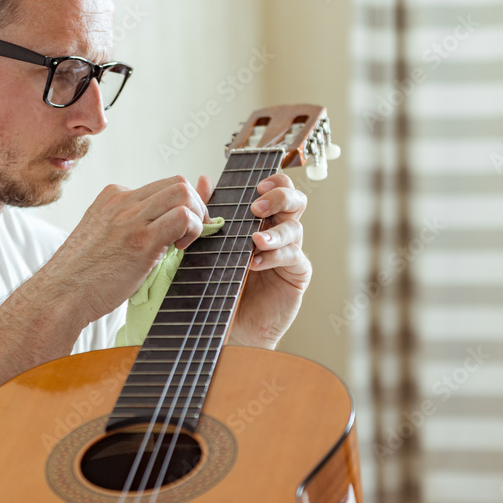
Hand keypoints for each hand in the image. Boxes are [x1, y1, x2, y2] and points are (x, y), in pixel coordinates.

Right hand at [37, 176, 209, 326]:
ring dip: (197, 217)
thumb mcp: (105, 240)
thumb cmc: (82, 278)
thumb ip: (134, 227)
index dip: (182, 205)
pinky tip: (179, 250)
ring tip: (183, 243)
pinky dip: (193, 230)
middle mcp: (122, 200)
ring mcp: (131, 217)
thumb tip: (170, 225)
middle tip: (190, 236)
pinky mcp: (141, 238)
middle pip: (177, 183)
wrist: (59, 294)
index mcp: (112, 198)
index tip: (186, 226)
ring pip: (183, 192)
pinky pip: (183, 216)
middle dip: (196, 207)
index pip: (161, 186)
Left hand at [220, 173, 311, 348]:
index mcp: (263, 219)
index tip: (257, 187)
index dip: (275, 183)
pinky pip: (293, 258)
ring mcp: (291, 252)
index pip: (278, 190)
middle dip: (280, 198)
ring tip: (254, 241)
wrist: (230, 323)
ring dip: (274, 233)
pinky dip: (275, 257)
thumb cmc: (222, 281)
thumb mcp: (212, 244)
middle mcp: (280, 232)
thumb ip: (211, 212)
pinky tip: (255, 263)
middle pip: (296, 202)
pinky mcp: (297, 274)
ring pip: (295, 229)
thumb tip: (205, 180)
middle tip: (257, 207)